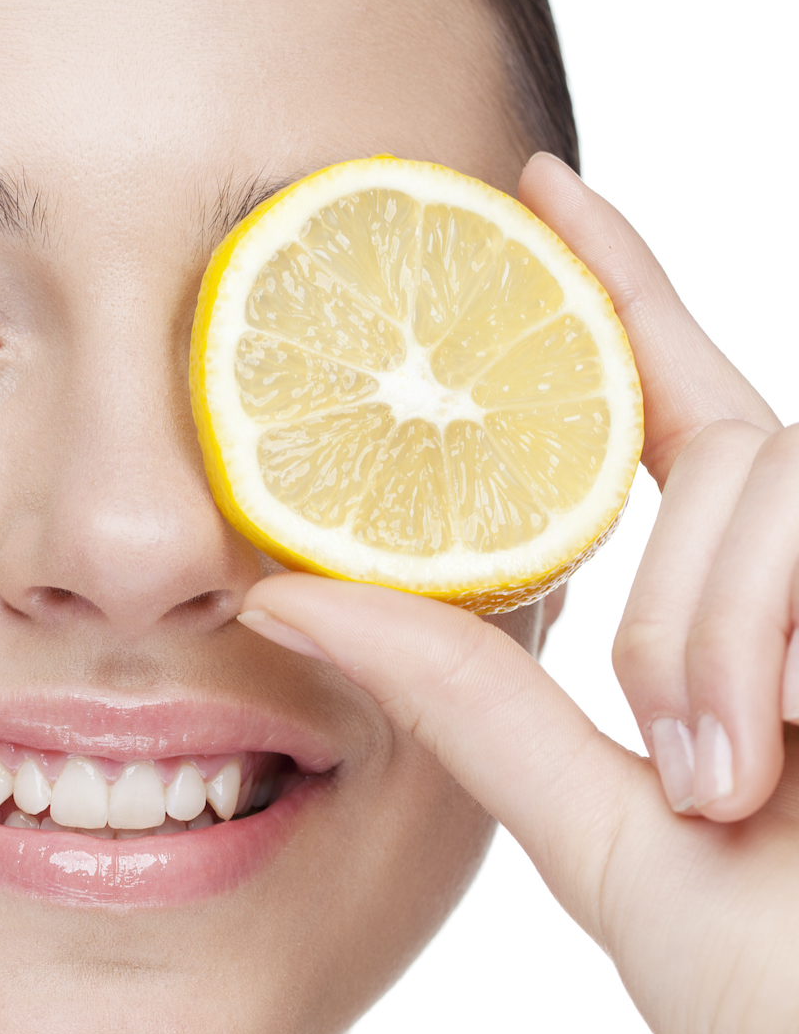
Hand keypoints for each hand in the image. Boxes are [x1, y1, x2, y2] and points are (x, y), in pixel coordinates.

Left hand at [238, 154, 795, 1033]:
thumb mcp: (610, 844)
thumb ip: (477, 709)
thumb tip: (284, 588)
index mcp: (754, 631)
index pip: (678, 423)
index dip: (617, 294)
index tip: (529, 189)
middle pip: (732, 448)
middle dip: (677, 584)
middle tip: (691, 757)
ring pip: (771, 474)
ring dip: (715, 633)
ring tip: (726, 788)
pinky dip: (760, 633)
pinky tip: (766, 762)